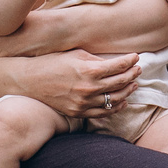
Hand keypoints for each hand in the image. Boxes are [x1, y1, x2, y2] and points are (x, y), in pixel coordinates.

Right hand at [13, 49, 141, 119]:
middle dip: (132, 75)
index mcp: (89, 70)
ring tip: (133, 84)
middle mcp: (89, 88)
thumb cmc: (52, 62)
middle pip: (120, 83)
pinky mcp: (78, 112)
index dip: (130, 61)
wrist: (29, 81)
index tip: (136, 57)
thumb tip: (115, 62)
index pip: (118, 66)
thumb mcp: (75, 54)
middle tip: (138, 70)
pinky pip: (103, 113)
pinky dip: (116, 107)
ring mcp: (84, 102)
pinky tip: (122, 102)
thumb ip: (96, 59)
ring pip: (115, 100)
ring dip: (127, 91)